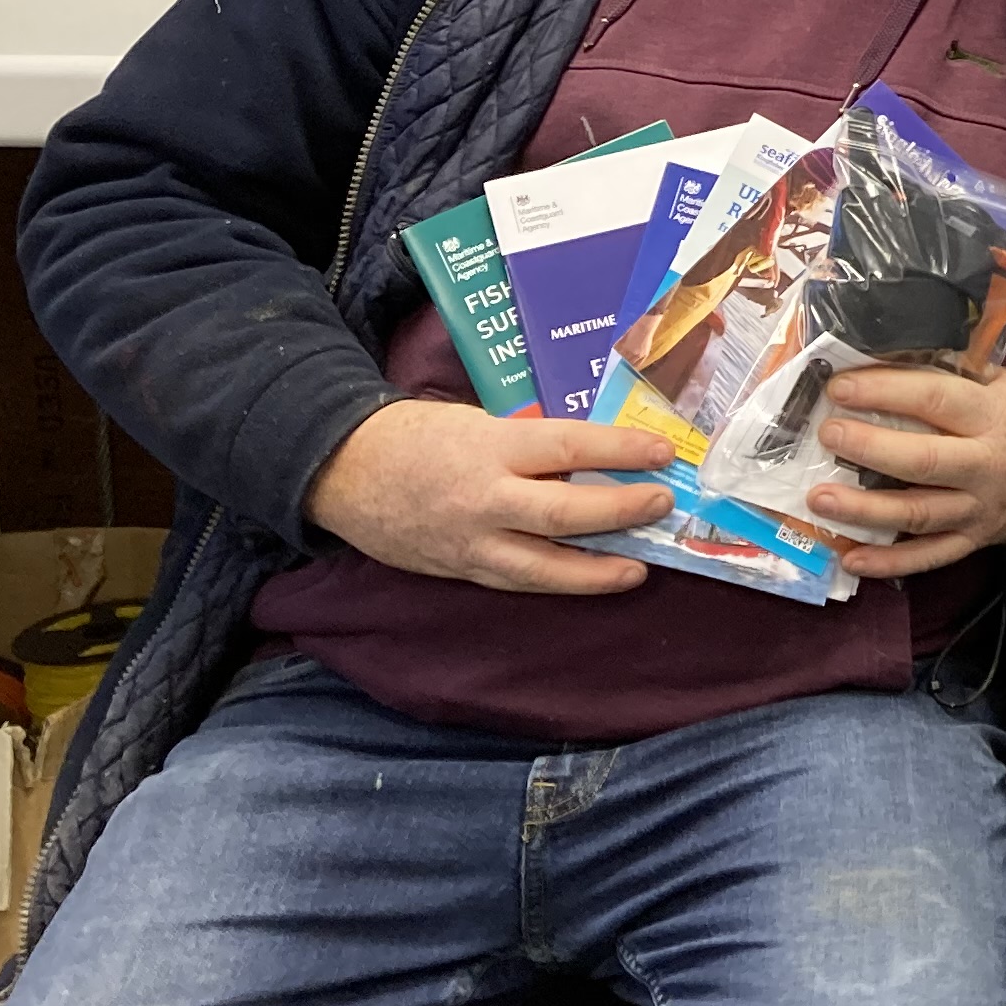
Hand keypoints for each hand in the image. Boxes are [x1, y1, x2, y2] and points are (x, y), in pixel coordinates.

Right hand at [307, 398, 676, 596]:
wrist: (344, 470)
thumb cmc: (418, 436)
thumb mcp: (479, 423)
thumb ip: (529, 444)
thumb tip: (594, 456)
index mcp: (491, 447)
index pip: (569, 446)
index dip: (620, 449)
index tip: (662, 451)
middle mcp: (484, 499)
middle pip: (564, 514)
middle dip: (620, 512)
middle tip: (662, 504)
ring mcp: (471, 542)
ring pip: (543, 566)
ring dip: (596, 571)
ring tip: (638, 568)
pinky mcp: (460, 570)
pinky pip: (516, 581)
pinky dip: (557, 583)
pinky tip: (588, 580)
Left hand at [810, 363, 1005, 579]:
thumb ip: (956, 375)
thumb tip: (889, 359)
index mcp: (995, 416)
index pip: (935, 400)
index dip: (885, 391)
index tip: (841, 386)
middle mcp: (988, 465)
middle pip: (922, 461)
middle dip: (869, 448)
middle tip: (827, 434)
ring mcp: (981, 509)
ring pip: (918, 515)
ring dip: (864, 509)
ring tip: (819, 498)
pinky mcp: (978, 539)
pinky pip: (931, 557)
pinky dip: (890, 563)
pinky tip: (852, 559)